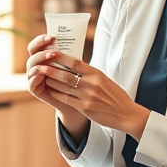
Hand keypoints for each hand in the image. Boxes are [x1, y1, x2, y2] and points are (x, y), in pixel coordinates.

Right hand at [25, 34, 76, 115]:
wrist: (74, 97)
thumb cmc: (73, 77)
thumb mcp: (71, 62)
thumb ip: (67, 53)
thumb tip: (73, 36)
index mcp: (42, 57)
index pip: (36, 45)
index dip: (40, 40)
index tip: (51, 37)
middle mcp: (35, 65)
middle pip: (32, 53)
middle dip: (43, 50)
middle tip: (54, 52)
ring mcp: (33, 77)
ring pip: (31, 66)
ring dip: (41, 61)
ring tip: (52, 59)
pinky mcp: (34, 89)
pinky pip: (31, 82)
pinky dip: (36, 76)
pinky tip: (43, 73)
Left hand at [28, 41, 149, 140]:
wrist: (126, 114)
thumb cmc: (116, 95)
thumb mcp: (105, 80)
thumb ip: (91, 73)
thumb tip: (76, 65)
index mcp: (97, 74)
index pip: (76, 62)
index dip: (61, 57)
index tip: (51, 53)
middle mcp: (92, 84)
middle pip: (67, 75)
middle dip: (51, 70)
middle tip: (40, 65)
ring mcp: (88, 96)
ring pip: (64, 87)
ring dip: (52, 82)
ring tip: (42, 77)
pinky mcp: (86, 108)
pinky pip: (67, 99)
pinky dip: (57, 95)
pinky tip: (50, 91)